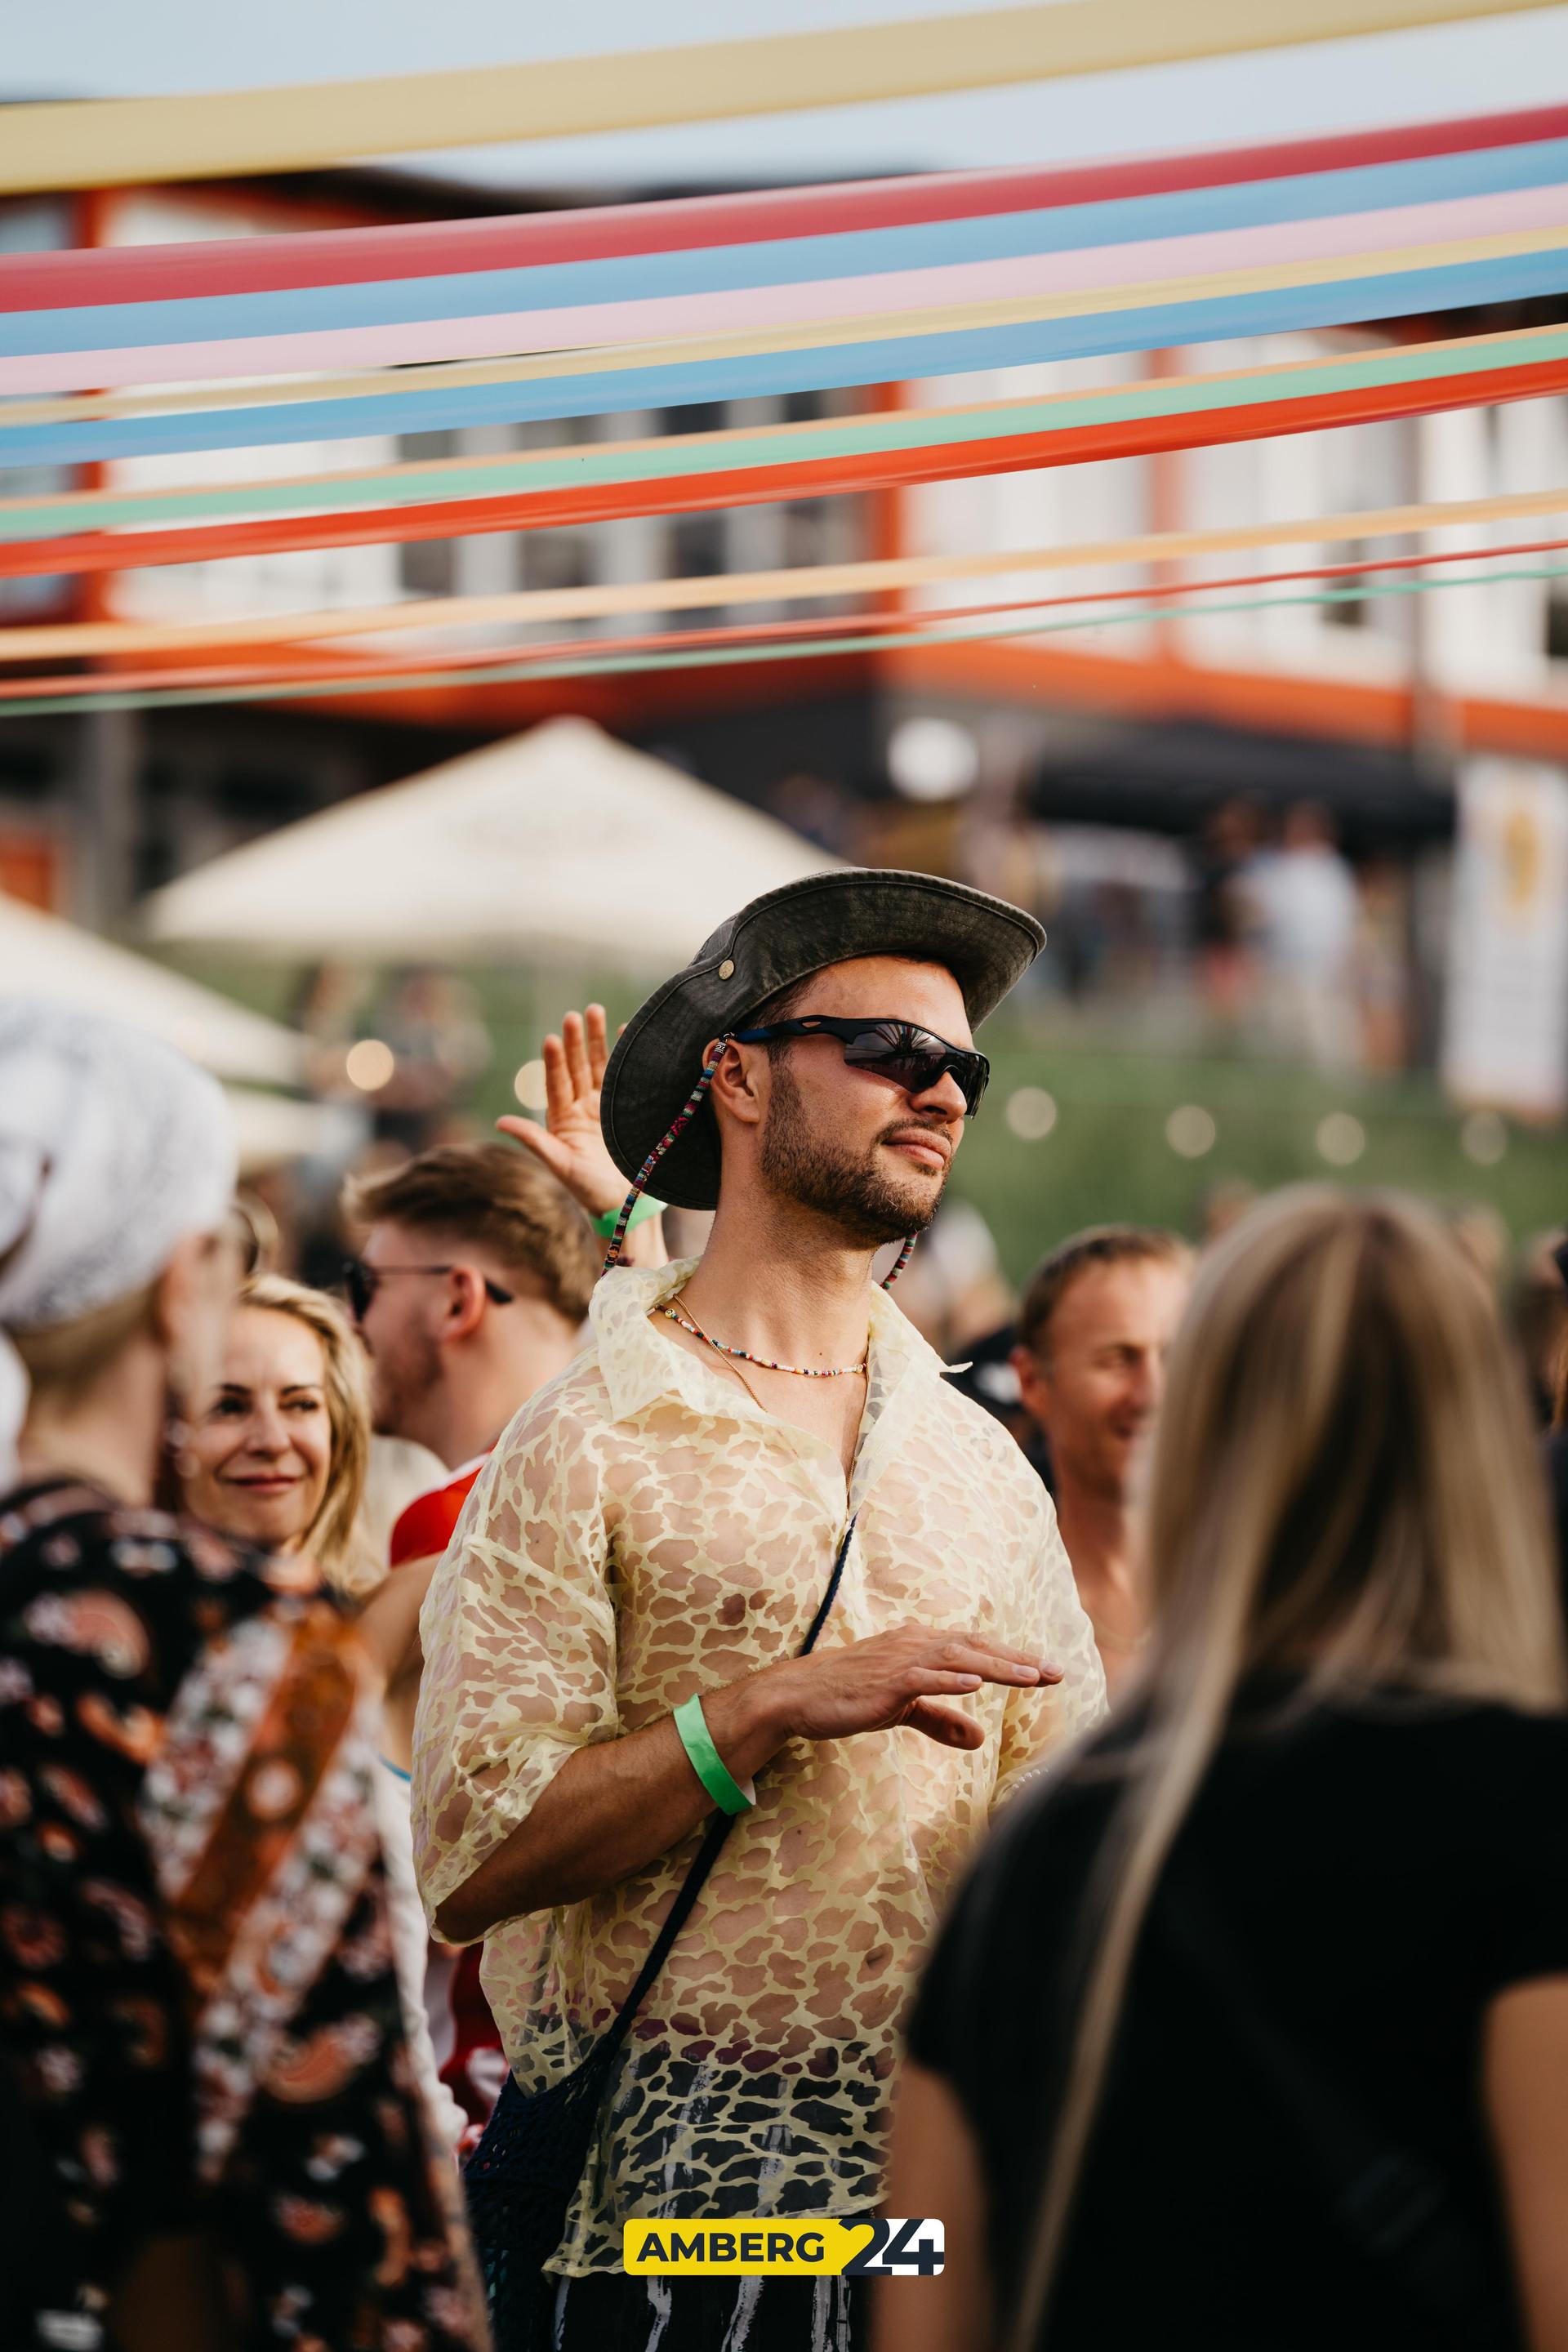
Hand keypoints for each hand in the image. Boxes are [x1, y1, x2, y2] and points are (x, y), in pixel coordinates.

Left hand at [496, 1005, 626, 1220]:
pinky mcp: (627, 1109)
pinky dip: (625, 1055)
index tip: (552, 1039)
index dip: (555, 1061)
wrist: (627, 1205)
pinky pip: (624, 1076)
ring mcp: (603, 1106)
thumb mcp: (561, 1166)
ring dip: (597, 1039)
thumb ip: (535, 1141)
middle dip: (575, 1041)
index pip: (556, 1083)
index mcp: (561, 1120)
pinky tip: (627, 1031)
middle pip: (577, 1067)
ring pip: (598, 1066)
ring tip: (594, 1010)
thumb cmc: (591, 1192)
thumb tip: (501, 1121)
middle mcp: (580, 1108)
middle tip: (574, 1015)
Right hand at [756, 1626, 1061, 1752]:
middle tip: (1056, 1673)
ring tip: (1031, 1677)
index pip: (976, 1648)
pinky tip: (974, 1683)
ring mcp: (898, 1660)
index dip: (1013, 1658)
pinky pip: (920, 1676)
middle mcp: (914, 1644)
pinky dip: (948, 1678)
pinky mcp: (883, 1681)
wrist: (797, 1696)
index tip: (1049, 1672)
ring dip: (996, 1666)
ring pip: (956, 1657)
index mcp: (920, 1646)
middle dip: (1018, 1660)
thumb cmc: (849, 1696)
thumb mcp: (903, 1709)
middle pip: (975, 1647)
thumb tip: (980, 1737)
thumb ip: (941, 1720)